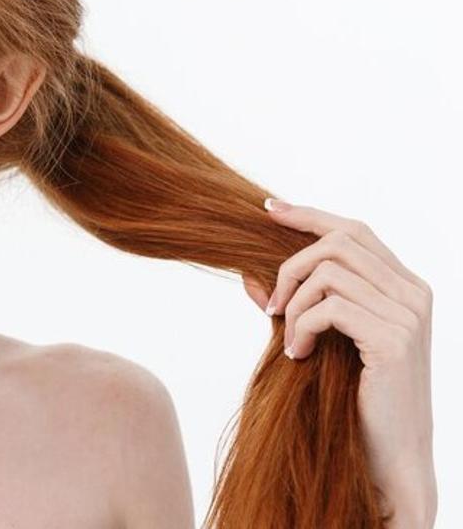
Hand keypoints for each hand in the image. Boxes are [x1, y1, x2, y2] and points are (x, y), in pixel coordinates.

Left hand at [242, 198, 435, 524]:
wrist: (391, 452)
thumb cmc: (355, 397)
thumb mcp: (323, 340)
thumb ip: (295, 304)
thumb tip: (247, 276)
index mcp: (405, 287)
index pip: (355, 230)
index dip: (310, 215)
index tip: (268, 209)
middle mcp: (413, 294)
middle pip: (339, 242)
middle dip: (291, 265)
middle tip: (272, 305)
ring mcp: (408, 315)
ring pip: (329, 272)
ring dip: (294, 303)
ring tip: (290, 339)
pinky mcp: (392, 340)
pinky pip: (329, 308)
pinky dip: (301, 327)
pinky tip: (299, 354)